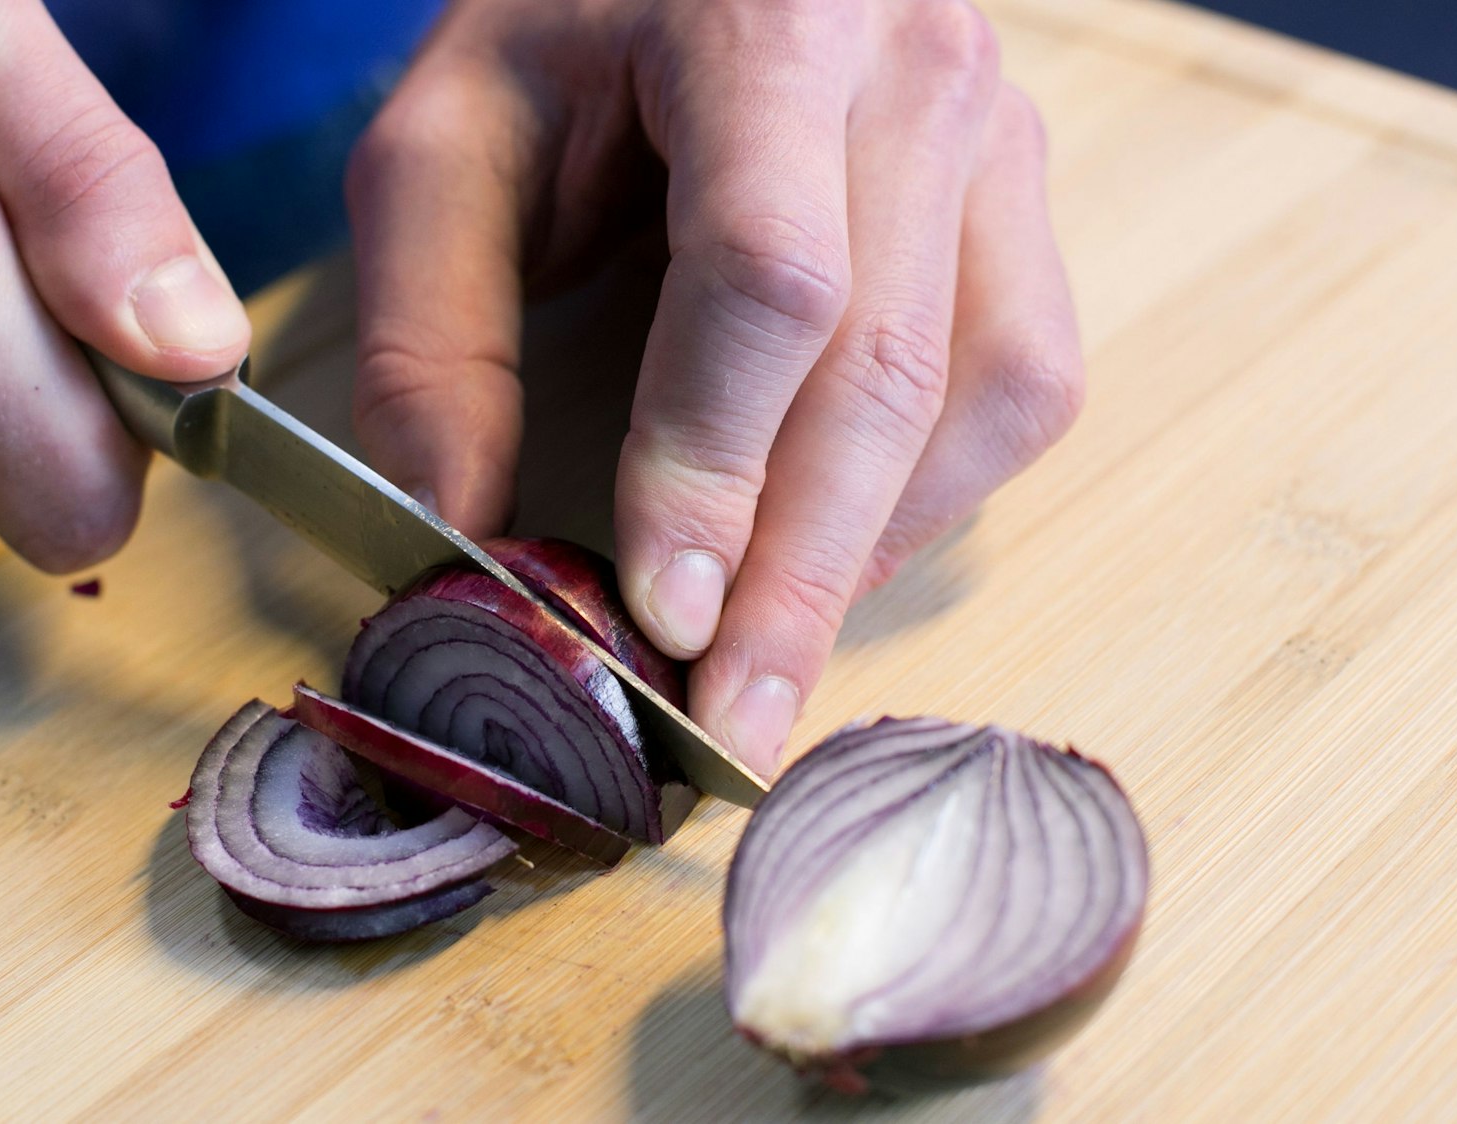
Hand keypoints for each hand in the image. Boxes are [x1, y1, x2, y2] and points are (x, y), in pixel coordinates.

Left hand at [346, 0, 1083, 775]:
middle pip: (885, 367)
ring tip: (768, 667)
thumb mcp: (446, 142)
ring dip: (871, 551)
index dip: (713, 461)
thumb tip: (453, 542)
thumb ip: (434, 334)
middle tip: (726, 730)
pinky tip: (834, 555)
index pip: (769, 278)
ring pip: (981, 394)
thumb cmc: (565, 25)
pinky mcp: (1022, 197)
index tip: (656, 614)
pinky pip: (1022, 382)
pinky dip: (930, 496)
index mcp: (765, 24)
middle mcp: (917, 73)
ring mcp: (997, 134)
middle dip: (799, 575)